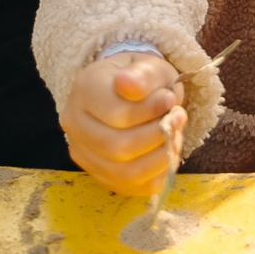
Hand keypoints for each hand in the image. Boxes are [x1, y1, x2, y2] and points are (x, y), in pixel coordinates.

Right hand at [60, 52, 184, 195]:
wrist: (129, 92)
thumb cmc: (140, 78)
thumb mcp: (147, 66)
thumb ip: (141, 75)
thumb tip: (127, 84)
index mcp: (85, 90)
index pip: (117, 114)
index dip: (150, 111)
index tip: (170, 100)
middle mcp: (75, 124)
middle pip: (118, 147)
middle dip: (157, 137)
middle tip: (178, 119)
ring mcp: (83, 153)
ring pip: (124, 172)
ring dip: (159, 159)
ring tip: (174, 137)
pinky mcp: (98, 174)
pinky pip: (130, 187)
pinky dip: (155, 175)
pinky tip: (165, 154)